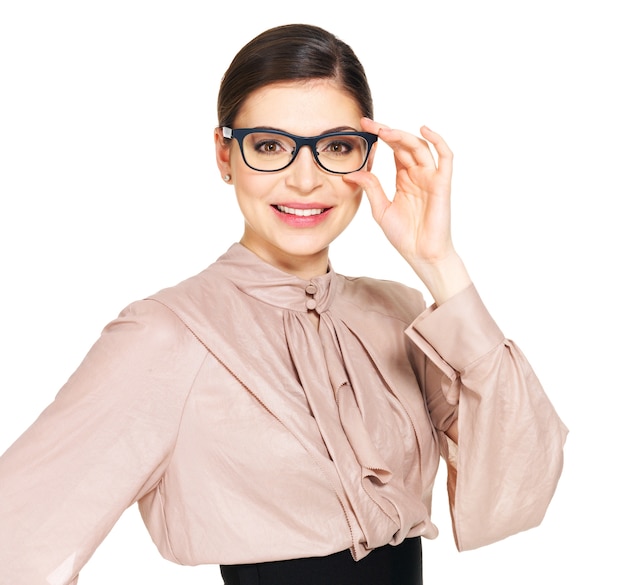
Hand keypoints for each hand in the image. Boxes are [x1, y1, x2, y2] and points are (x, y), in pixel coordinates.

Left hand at [344, 118, 470, 303]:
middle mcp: (418, 174)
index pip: (393, 150)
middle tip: (367, 124)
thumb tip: (350, 173)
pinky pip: (445, 157)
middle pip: (404, 144)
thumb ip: (370, 188)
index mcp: (404, 179)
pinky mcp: (442, 183)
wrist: (421, 254)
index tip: (361, 127)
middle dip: (387, 132)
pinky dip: (438, 141)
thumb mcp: (381, 210)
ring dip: (403, 136)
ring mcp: (431, 178)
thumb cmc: (404, 236)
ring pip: (420, 147)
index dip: (380, 137)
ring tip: (384, 131)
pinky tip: (424, 130)